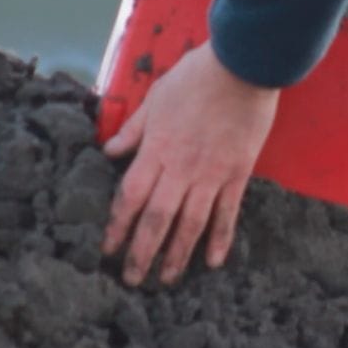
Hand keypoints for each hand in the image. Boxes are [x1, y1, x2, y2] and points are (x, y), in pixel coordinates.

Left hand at [101, 40, 279, 285]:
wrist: (241, 67)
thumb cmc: (196, 76)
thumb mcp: (156, 97)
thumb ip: (134, 129)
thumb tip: (109, 151)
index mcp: (157, 149)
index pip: (130, 197)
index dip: (116, 226)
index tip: (106, 249)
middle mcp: (180, 168)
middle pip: (156, 219)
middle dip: (141, 252)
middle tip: (132, 280)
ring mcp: (211, 174)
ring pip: (190, 224)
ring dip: (176, 255)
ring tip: (166, 279)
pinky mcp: (237, 173)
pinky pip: (227, 212)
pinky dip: (220, 238)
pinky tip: (213, 261)